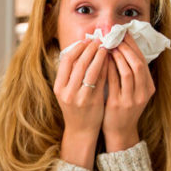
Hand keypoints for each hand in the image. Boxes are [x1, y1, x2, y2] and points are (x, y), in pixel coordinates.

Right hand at [53, 39, 107, 168]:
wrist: (81, 130)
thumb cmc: (75, 107)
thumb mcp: (66, 91)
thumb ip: (70, 74)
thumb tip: (80, 49)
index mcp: (58, 87)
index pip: (66, 61)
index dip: (77, 48)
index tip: (86, 40)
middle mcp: (67, 92)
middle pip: (79, 63)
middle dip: (90, 49)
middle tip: (99, 40)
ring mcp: (80, 97)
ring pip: (91, 70)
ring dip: (100, 56)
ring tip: (106, 47)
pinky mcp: (94, 101)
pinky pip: (101, 80)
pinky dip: (106, 68)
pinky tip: (111, 60)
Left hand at [103, 34, 154, 151]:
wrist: (120, 131)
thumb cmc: (124, 108)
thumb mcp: (134, 91)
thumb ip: (131, 74)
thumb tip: (122, 48)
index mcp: (148, 87)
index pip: (143, 61)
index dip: (133, 46)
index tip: (123, 34)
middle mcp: (143, 93)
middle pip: (137, 64)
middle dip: (126, 48)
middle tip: (114, 37)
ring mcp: (131, 99)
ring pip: (127, 72)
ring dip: (117, 56)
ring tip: (108, 46)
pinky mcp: (118, 104)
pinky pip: (113, 82)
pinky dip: (108, 69)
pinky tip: (101, 61)